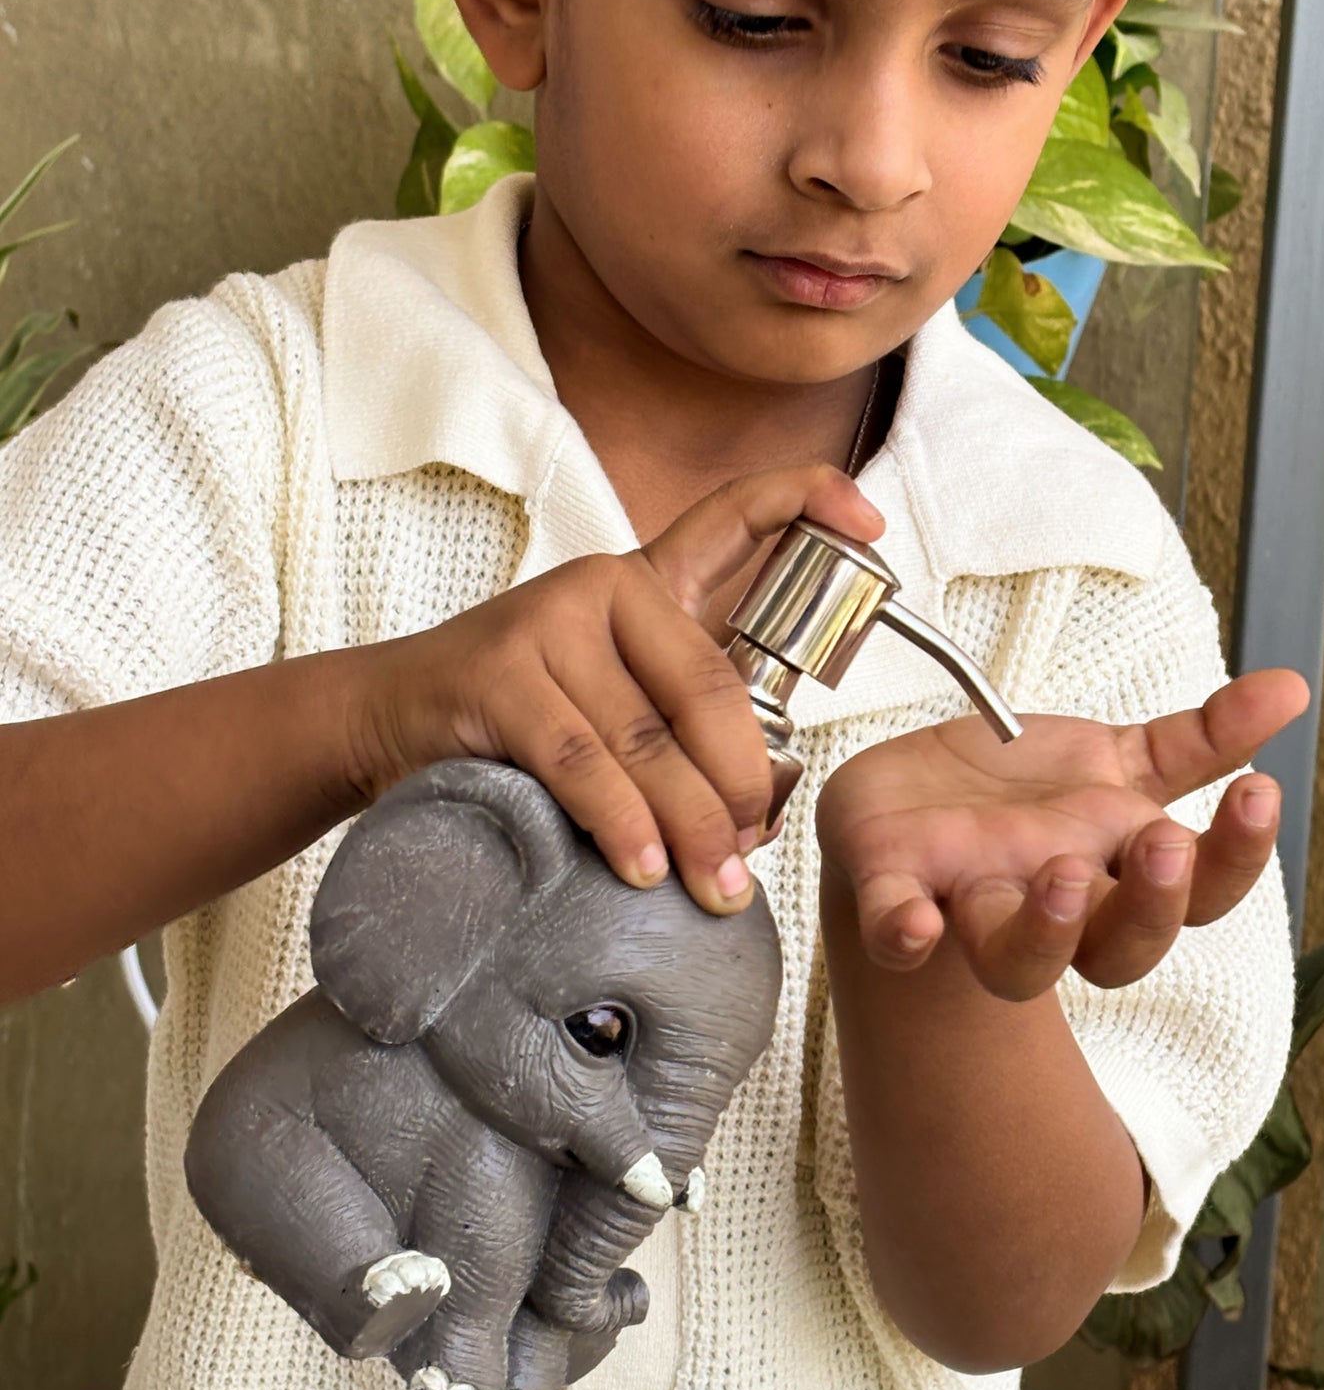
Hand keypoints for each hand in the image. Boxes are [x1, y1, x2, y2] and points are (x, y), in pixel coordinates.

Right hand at [348, 466, 883, 914]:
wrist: (384, 719)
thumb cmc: (512, 721)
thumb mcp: (608, 704)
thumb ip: (678, 731)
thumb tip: (755, 817)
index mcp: (644, 586)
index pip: (734, 522)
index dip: (809, 503)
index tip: (873, 529)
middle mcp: (603, 586)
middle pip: (709, 688)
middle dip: (741, 786)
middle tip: (748, 854)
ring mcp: (548, 622)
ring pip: (649, 740)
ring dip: (690, 826)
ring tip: (710, 886)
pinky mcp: (500, 674)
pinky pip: (585, 762)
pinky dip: (622, 823)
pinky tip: (644, 866)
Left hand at [814, 669, 1310, 993]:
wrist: (902, 800)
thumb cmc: (1017, 797)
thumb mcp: (1110, 762)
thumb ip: (1198, 742)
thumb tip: (1289, 689)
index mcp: (1117, 872)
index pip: (1197, 894)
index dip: (1232, 858)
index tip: (1256, 793)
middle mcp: (1054, 906)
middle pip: (1118, 947)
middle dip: (1148, 904)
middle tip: (1161, 843)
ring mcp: (974, 904)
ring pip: (1016, 960)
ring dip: (1044, 930)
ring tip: (1063, 877)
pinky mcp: (896, 890)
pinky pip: (897, 926)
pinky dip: (904, 931)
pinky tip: (916, 927)